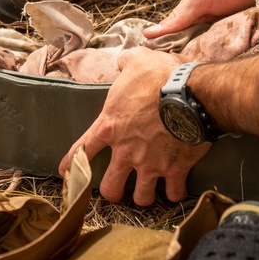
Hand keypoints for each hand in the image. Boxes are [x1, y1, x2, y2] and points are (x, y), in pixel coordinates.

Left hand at [59, 47, 210, 205]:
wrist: (191, 93)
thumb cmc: (161, 76)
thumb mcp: (137, 61)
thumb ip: (126, 64)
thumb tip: (124, 62)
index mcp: (110, 126)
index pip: (82, 149)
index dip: (71, 163)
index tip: (66, 172)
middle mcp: (126, 151)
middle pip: (110, 187)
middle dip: (112, 190)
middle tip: (117, 187)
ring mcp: (151, 164)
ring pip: (142, 198)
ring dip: (144, 196)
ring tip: (147, 192)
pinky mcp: (176, 169)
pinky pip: (173, 193)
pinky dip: (175, 193)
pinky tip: (175, 189)